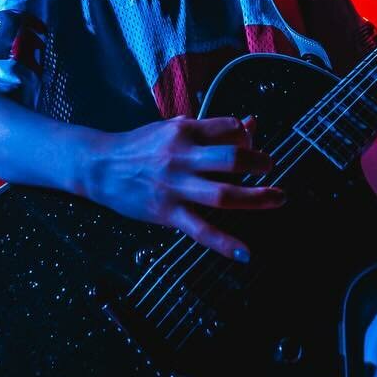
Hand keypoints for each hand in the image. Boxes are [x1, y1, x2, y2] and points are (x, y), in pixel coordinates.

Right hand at [80, 115, 283, 261]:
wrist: (98, 166)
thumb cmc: (138, 146)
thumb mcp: (170, 129)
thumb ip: (208, 128)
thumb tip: (249, 123)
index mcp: (183, 130)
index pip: (230, 128)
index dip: (247, 137)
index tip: (250, 146)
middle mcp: (182, 156)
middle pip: (233, 159)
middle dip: (260, 164)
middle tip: (270, 168)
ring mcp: (175, 186)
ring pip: (224, 194)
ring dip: (258, 198)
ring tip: (277, 198)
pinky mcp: (167, 211)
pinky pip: (201, 230)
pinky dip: (224, 243)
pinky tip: (244, 253)